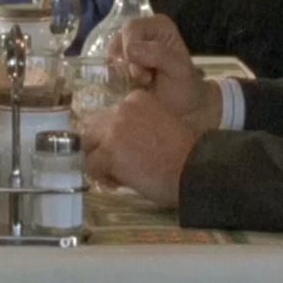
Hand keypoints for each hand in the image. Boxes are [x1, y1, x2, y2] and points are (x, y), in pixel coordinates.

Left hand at [82, 90, 196, 208]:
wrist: (193, 169)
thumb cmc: (185, 152)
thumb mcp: (160, 124)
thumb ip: (138, 125)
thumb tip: (120, 143)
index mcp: (136, 99)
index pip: (110, 115)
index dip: (114, 134)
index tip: (126, 149)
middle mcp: (121, 109)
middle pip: (94, 127)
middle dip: (101, 145)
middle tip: (114, 163)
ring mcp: (112, 131)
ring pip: (89, 145)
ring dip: (98, 160)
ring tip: (114, 175)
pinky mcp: (108, 153)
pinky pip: (91, 166)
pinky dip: (100, 177)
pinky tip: (117, 183)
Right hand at [116, 16, 222, 133]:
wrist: (182, 111)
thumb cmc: (185, 88)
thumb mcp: (179, 70)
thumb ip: (159, 54)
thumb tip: (130, 50)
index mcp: (159, 26)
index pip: (132, 27)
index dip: (131, 48)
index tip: (142, 74)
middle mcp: (142, 32)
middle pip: (117, 41)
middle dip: (126, 64)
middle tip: (143, 80)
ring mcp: (129, 48)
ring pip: (110, 55)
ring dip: (121, 73)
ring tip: (139, 85)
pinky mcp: (120, 64)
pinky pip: (107, 68)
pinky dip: (116, 80)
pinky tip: (131, 88)